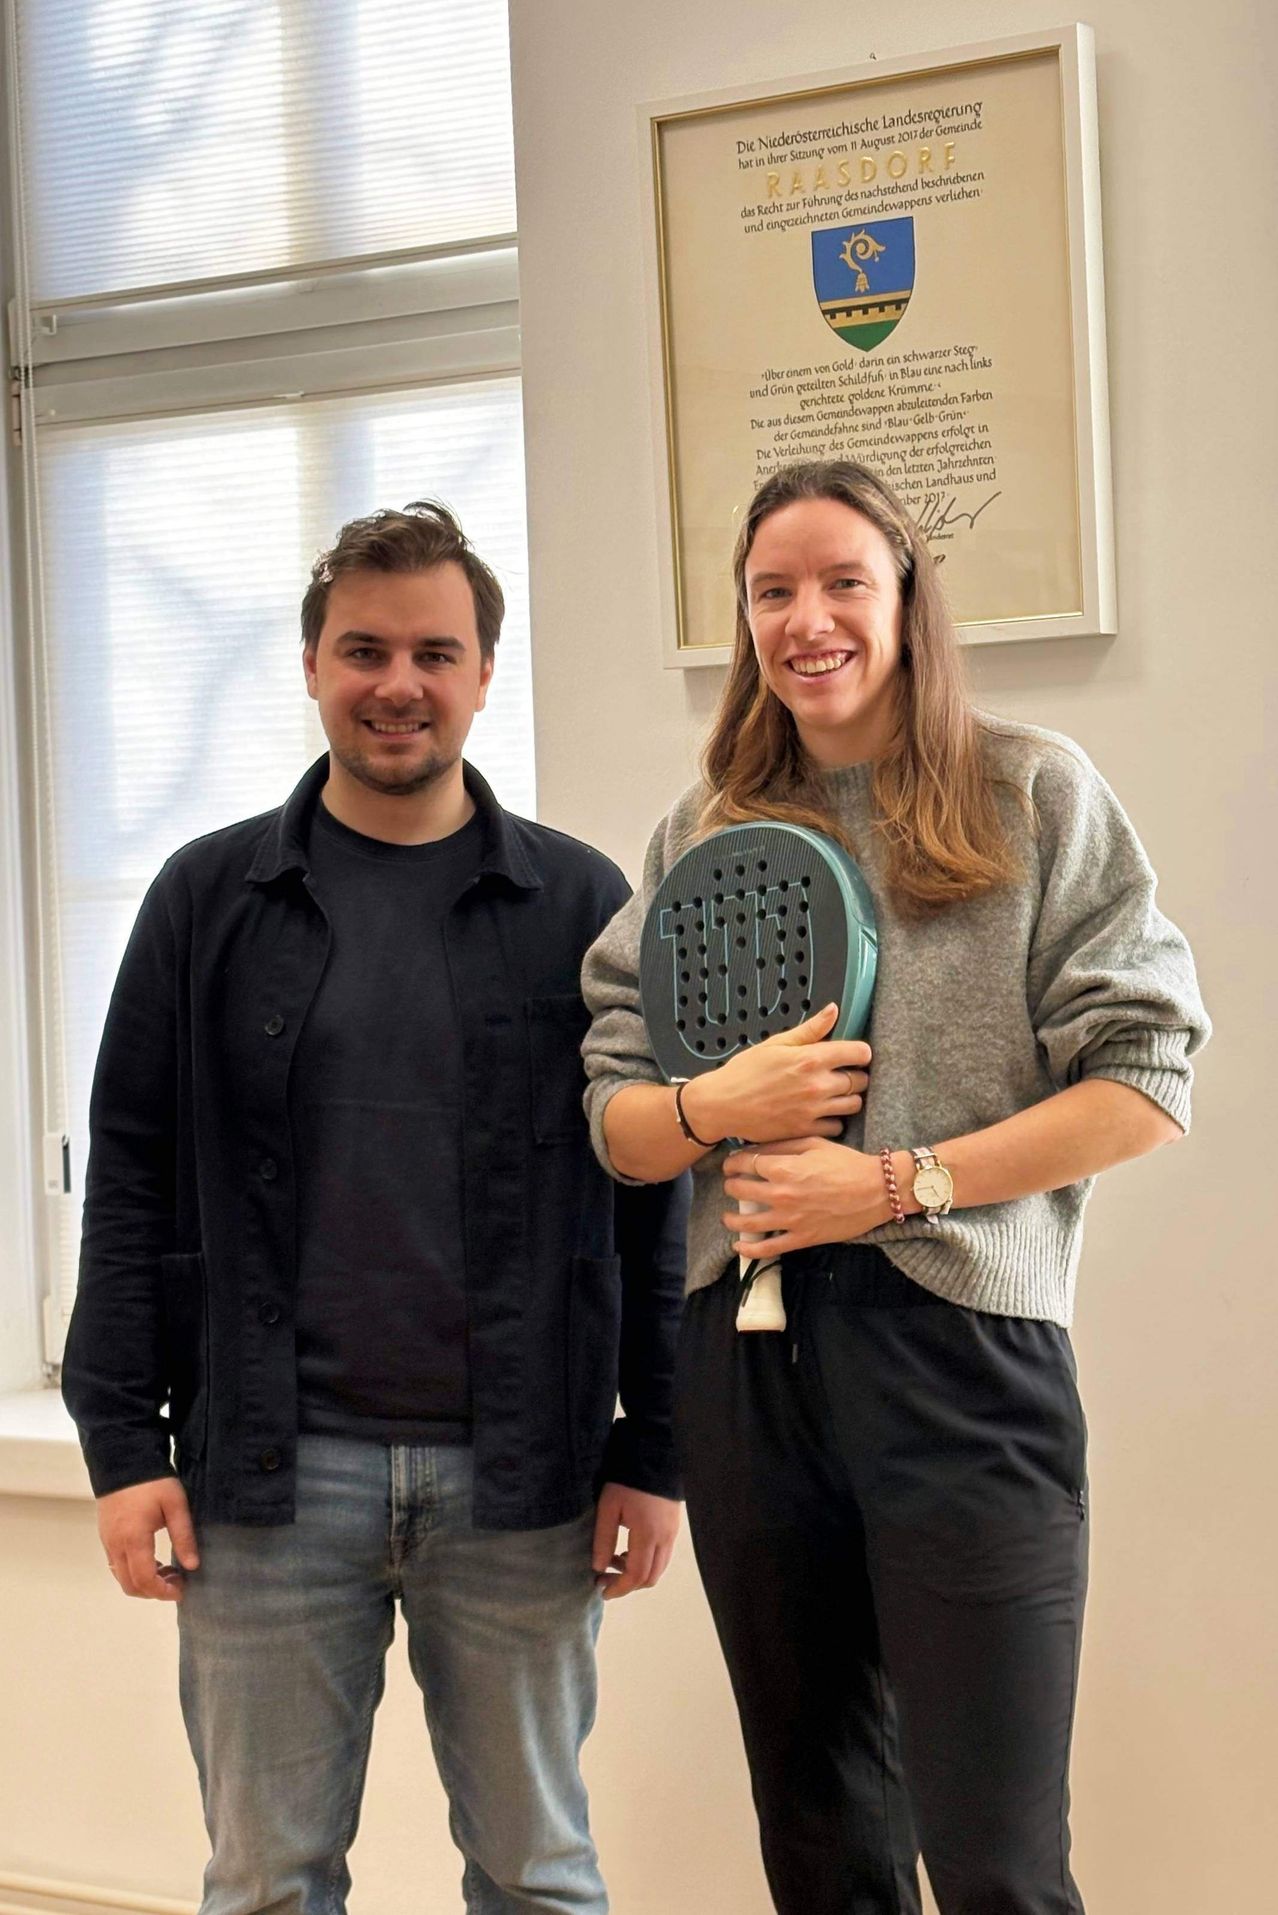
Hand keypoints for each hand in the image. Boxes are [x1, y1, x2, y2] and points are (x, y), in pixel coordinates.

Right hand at [97, 1476, 199, 1601]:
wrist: (123, 1459)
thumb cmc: (152, 1480)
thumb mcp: (175, 1505)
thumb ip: (184, 1536)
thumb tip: (193, 1566)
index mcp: (133, 1539)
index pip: (144, 1580)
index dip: (163, 1592)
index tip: (181, 1590)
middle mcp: (116, 1545)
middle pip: (129, 1585)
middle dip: (153, 1591)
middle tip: (177, 1580)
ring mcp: (107, 1541)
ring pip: (121, 1577)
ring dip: (143, 1581)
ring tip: (168, 1569)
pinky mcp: (105, 1535)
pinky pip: (116, 1564)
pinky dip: (133, 1570)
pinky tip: (153, 1559)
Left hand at [591, 1483, 680, 1600]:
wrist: (653, 1456)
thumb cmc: (626, 1481)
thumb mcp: (608, 1508)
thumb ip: (604, 1539)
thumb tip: (599, 1568)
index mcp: (648, 1535)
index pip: (637, 1575)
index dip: (620, 1589)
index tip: (602, 1591)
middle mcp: (665, 1539)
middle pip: (650, 1577)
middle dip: (627, 1585)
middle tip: (604, 1579)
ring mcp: (672, 1533)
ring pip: (658, 1568)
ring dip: (637, 1574)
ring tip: (614, 1562)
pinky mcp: (674, 1527)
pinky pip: (663, 1555)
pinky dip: (646, 1562)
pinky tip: (629, 1550)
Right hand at [683, 1003, 869, 1145]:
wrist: (722, 1105)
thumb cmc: (744, 1072)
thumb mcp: (775, 1044)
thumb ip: (810, 1030)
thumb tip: (834, 1010)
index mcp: (811, 1059)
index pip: (860, 1053)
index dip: (860, 1052)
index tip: (854, 1054)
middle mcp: (817, 1085)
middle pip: (861, 1080)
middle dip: (855, 1075)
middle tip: (841, 1074)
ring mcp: (813, 1110)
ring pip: (853, 1105)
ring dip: (847, 1098)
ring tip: (832, 1093)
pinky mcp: (806, 1130)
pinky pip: (837, 1126)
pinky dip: (833, 1120)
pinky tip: (820, 1112)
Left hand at [722, 1137, 892, 1256]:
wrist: (876, 1190)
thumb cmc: (847, 1163)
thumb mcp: (814, 1143)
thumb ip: (782, 1145)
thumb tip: (754, 1149)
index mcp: (784, 1168)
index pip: (744, 1164)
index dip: (733, 1162)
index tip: (731, 1163)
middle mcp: (782, 1195)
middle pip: (740, 1190)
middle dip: (731, 1185)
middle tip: (732, 1184)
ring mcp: (790, 1220)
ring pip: (747, 1222)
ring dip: (731, 1218)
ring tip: (728, 1216)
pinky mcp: (801, 1238)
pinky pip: (768, 1248)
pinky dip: (749, 1249)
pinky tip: (739, 1246)